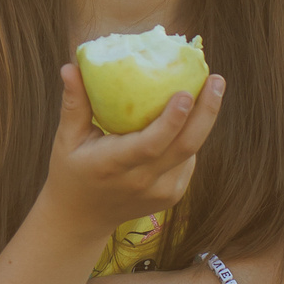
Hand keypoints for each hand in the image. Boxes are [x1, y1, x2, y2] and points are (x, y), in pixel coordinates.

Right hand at [39, 64, 223, 238]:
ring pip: (191, 152)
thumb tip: (70, 66)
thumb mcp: (66, 139)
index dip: (171, 121)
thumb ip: (73, 104)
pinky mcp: (172, 195)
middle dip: (206, 112)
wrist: (81, 218)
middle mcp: (142, 182)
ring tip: (211, 88)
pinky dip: (191, 135)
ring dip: (203, 120)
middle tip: (216, 80)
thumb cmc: (71, 171)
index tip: (185, 93)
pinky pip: (188, 159)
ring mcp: (161, 192)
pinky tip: (193, 114)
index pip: (149, 145)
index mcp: (113, 166)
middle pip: (184, 147)